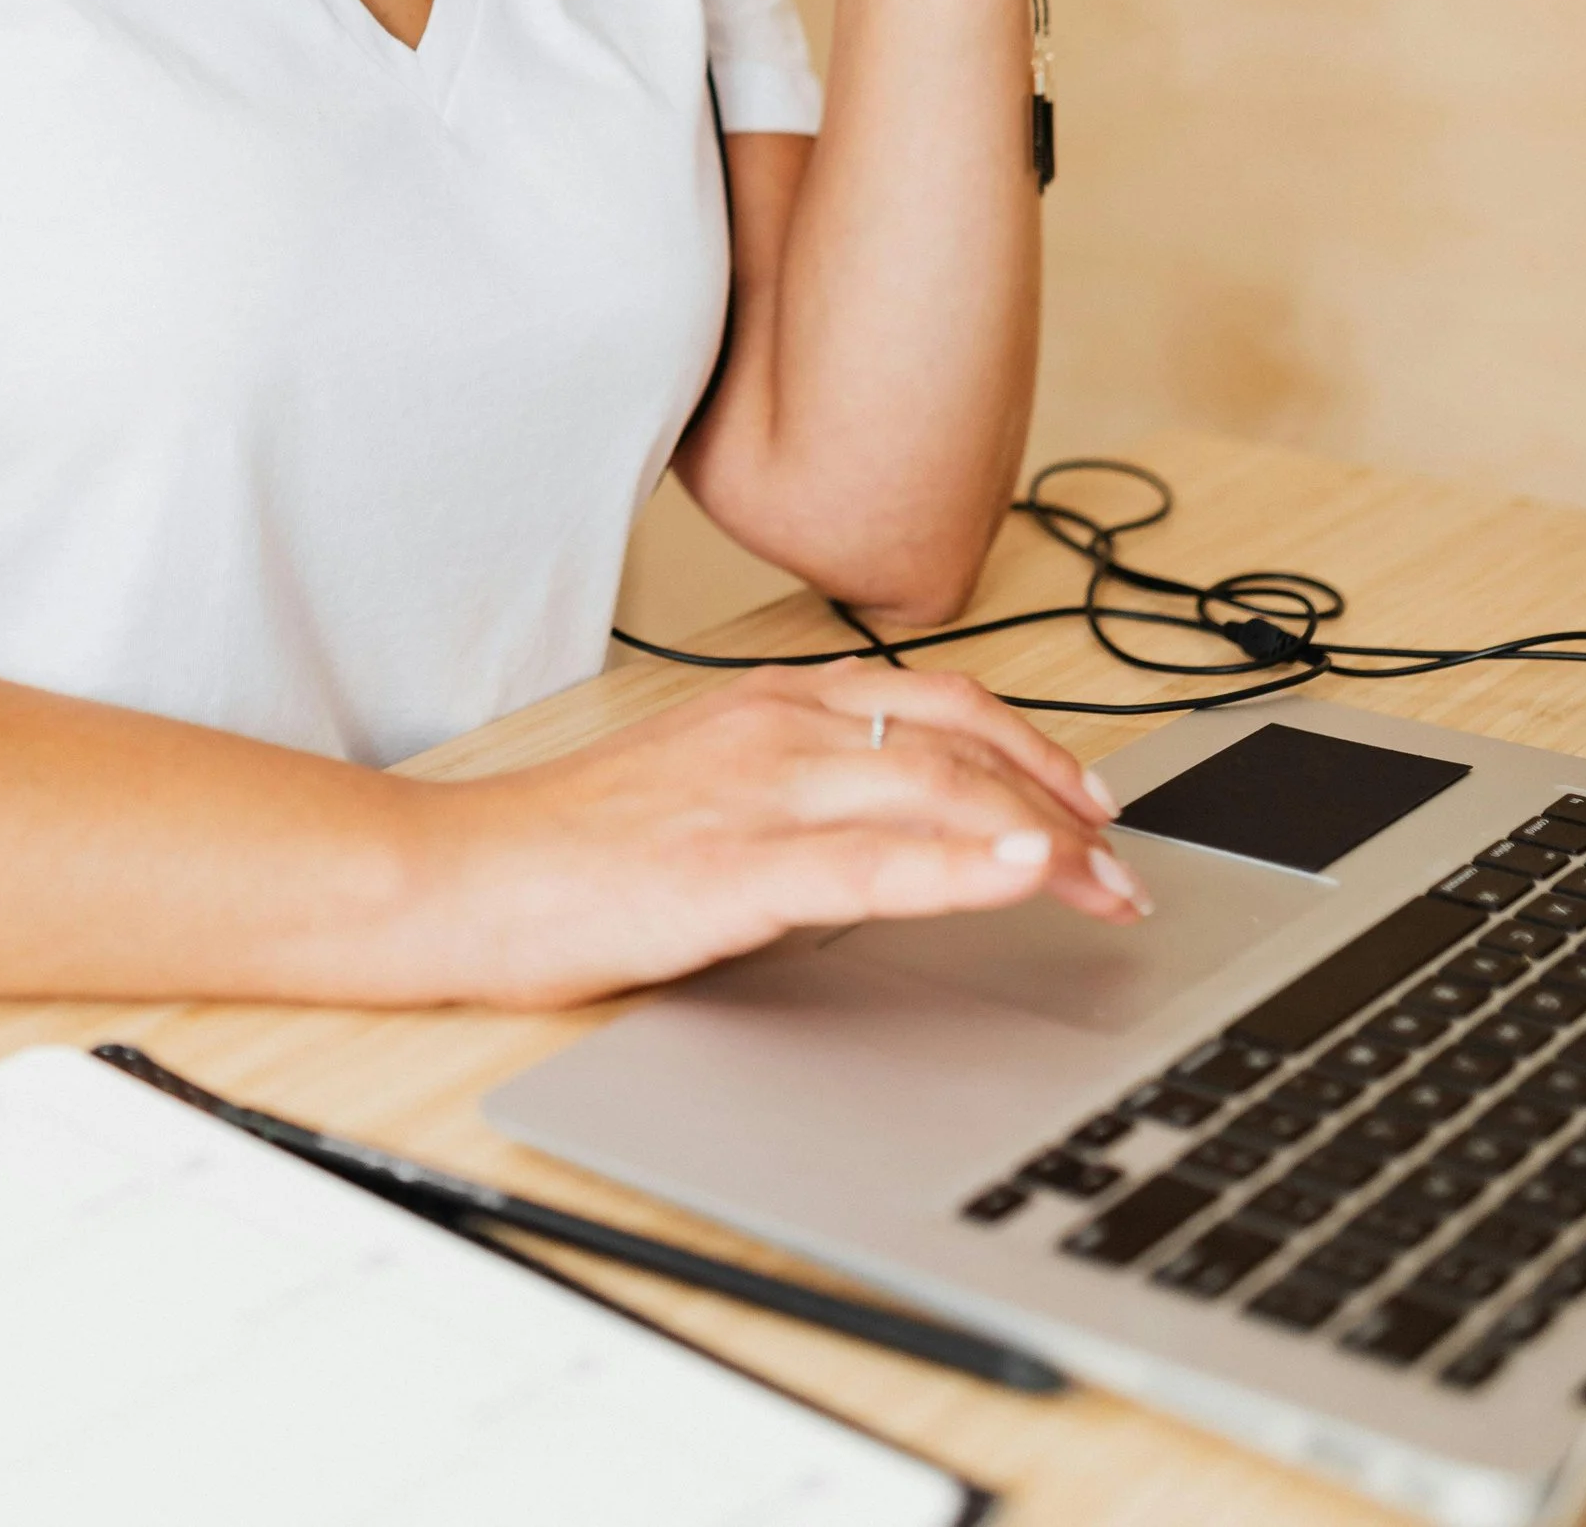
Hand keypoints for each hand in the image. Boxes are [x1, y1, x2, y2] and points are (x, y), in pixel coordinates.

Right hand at [416, 663, 1145, 1010]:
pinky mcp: (729, 874)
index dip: (1032, 743)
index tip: (1091, 796)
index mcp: (766, 706)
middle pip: (957, 746)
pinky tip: (1024, 872)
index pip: (936, 702)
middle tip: (1125, 864)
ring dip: (1043, 840)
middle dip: (1062, 803)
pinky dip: (961, 865)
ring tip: (1108, 882)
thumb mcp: (698, 784)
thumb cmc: (568, 846)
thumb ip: (791, 785)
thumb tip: (888, 824)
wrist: (459, 874)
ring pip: (934, 794)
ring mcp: (753, 797)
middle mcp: (773, 733)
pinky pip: (870, 865)